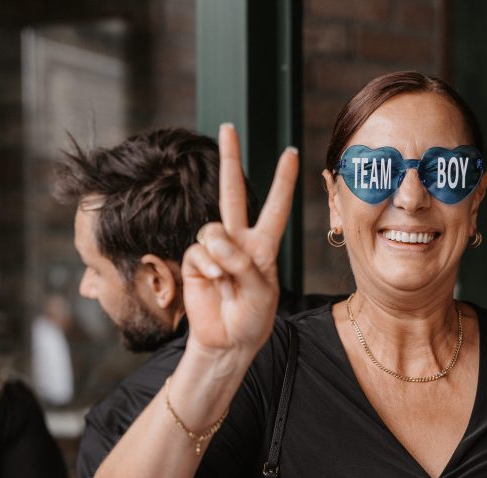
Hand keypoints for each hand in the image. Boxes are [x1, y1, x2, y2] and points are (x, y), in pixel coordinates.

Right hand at [181, 124, 298, 360]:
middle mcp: (239, 241)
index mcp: (264, 245)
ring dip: (222, 254)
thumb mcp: (263, 290)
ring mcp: (215, 250)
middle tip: (227, 127)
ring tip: (228, 279)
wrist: (228, 342)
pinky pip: (200, 251)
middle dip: (231, 158)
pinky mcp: (196, 261)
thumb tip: (216, 242)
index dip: (282, 180)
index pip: (275, 206)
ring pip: (214, 229)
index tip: (291, 152)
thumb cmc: (253, 318)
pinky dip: (208, 267)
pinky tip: (215, 283)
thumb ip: (243, 262)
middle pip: (233, 191)